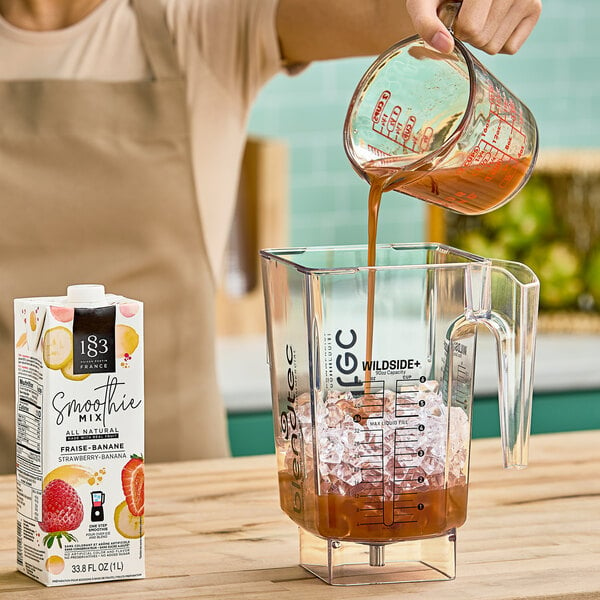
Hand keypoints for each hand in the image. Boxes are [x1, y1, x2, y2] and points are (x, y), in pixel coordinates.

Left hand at [405, 0, 541, 54]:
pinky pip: (510, 48)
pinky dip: (497, 42)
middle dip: (469, 34)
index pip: (471, 28)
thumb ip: (426, 23)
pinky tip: (492, 22)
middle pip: (483, 40)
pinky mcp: (534, 10)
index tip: (454, 13)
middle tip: (467, 15)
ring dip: (481, 39)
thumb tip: (445, 47)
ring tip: (479, 16)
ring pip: (494, 47)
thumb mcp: (424, 2)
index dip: (456, 27)